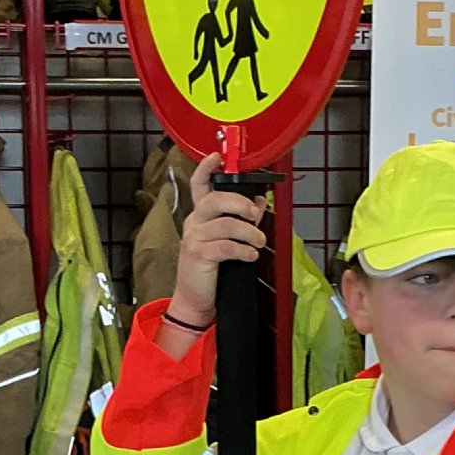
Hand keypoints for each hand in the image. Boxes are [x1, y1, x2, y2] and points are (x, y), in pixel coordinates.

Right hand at [170, 151, 267, 323]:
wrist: (195, 299)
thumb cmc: (212, 268)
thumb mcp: (228, 241)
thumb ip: (243, 220)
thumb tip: (260, 202)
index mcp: (201, 215)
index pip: (199, 185)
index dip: (206, 168)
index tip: (217, 156)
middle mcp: (195, 222)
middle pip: (215, 200)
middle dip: (239, 203)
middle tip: (254, 213)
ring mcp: (194, 238)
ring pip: (225, 224)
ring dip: (249, 232)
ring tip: (259, 241)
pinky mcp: (198, 255)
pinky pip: (225, 247)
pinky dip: (243, 250)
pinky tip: (251, 255)